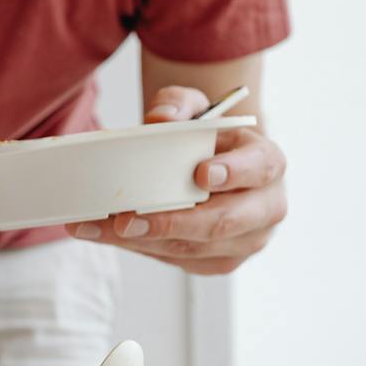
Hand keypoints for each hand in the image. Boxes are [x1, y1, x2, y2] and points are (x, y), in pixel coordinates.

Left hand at [67, 85, 287, 274]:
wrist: (211, 166)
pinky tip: (107, 235)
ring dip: (141, 241)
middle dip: (171, 223)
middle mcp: (265, 208)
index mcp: (268, 163)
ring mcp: (244, 241)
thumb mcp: (196, 109)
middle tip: (127, 220)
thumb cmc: (208, 139)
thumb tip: (161, 118)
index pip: (260, 168)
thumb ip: (179, 104)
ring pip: (193, 249)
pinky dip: (139, 248)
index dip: (235, 171)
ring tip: (98, 228)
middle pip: (224, 223)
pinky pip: (177, 260)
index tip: (202, 173)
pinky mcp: (218, 262)